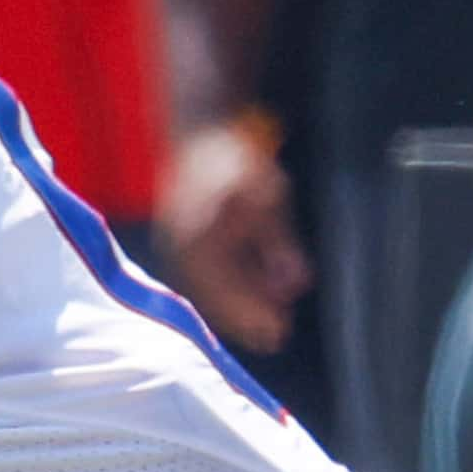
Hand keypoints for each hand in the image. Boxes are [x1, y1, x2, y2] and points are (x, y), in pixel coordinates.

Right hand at [157, 120, 312, 353]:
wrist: (200, 134)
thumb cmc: (235, 161)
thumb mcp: (268, 198)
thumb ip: (279, 244)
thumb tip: (295, 286)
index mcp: (198, 241)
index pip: (224, 290)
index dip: (252, 314)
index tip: (279, 332)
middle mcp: (180, 249)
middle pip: (214, 296)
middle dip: (245, 319)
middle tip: (276, 338)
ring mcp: (177, 247)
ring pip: (208, 289)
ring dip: (237, 309)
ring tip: (267, 325)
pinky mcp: (182, 243)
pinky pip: (204, 277)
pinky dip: (228, 291)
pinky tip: (250, 298)